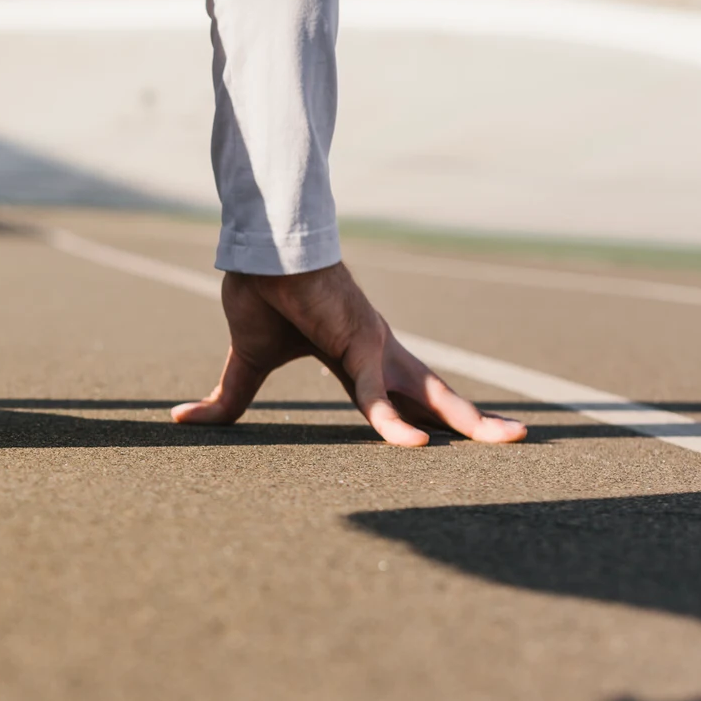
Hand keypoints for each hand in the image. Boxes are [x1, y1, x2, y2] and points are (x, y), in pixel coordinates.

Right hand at [171, 263, 525, 446]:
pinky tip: (411, 447)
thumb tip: (180, 421)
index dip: (428, 417)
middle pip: (437, 396)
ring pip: (432, 395)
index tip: (451, 438)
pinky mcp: (359, 345)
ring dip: (472, 419)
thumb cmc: (259, 294)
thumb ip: (228, 399)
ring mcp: (376, 350)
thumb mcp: (246, 362)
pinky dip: (393, 422)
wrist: (258, 253)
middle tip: (520, 438)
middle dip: (476, 420)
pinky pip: (376, 394)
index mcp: (357, 361)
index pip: (401, 399)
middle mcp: (379, 356)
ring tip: (513, 440)